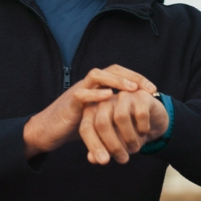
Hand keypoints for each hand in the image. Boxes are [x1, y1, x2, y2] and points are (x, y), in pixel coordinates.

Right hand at [23, 65, 156, 158]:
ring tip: (132, 89)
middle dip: (132, 76)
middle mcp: (88, 86)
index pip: (119, 73)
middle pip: (111, 69)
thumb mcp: (99, 118)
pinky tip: (108, 97)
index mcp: (97, 87)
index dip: (137, 78)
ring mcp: (78, 92)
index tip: (153, 90)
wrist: (47, 131)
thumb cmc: (74, 125)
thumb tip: (137, 121)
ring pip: (95, 75)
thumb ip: (113, 115)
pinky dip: (95, 94)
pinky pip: (81, 94)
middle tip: (148, 88)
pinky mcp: (69, 105)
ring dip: (116, 81)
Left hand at [80, 88, 169, 164]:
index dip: (94, 146)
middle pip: (102, 123)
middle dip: (113, 145)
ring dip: (129, 138)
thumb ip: (101, 149)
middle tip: (123, 159)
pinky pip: (140, 113)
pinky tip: (144, 132)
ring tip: (135, 148)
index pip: (86, 127)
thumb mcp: (114, 144)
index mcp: (93, 111)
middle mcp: (106, 101)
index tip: (104, 161)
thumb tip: (92, 159)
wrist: (152, 122)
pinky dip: (143, 128)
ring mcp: (123, 96)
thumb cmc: (128, 133)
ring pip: (121, 117)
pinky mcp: (141, 96)